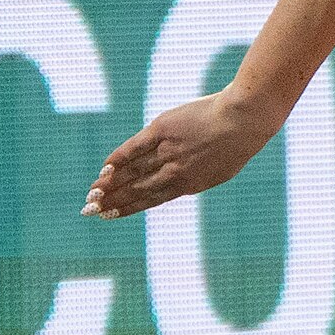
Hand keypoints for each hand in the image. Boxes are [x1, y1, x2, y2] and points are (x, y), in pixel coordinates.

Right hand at [85, 88, 273, 218]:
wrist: (244, 120)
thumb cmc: (239, 141)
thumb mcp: (221, 168)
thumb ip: (199, 176)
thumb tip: (183, 181)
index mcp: (189, 184)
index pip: (152, 199)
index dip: (128, 207)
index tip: (109, 214)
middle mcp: (174, 172)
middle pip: (136, 189)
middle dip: (111, 201)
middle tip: (89, 210)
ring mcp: (167, 152)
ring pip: (133, 172)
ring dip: (109, 184)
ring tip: (91, 193)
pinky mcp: (163, 130)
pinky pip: (135, 148)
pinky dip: (118, 158)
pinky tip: (105, 167)